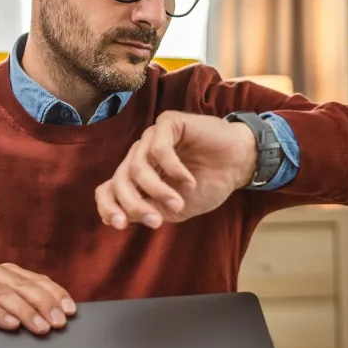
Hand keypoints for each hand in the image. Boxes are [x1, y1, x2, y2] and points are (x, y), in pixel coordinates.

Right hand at [0, 260, 76, 347]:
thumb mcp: (7, 316)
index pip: (36, 280)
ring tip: (39, 327)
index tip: (70, 311)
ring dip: (23, 310)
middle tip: (57, 323)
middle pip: (21, 284)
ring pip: (1, 291)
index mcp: (5, 272)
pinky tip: (10, 324)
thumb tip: (59, 319)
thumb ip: (28, 310)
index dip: (54, 294)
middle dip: (42, 304)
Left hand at [96, 110, 257, 228]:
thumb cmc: (208, 185)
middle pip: (119, 180)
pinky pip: (158, 148)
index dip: (108, 207)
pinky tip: (189, 180)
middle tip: (156, 221)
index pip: (108, 190)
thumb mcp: (175, 209)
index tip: (120, 225)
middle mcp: (140, 156)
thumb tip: (124, 216)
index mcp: (137, 177)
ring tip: (178, 202)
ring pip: (136, 166)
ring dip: (157, 190)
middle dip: (134, 204)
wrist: (239, 164)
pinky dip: (173, 169)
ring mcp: (152, 138)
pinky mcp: (168, 123)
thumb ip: (149, 210)